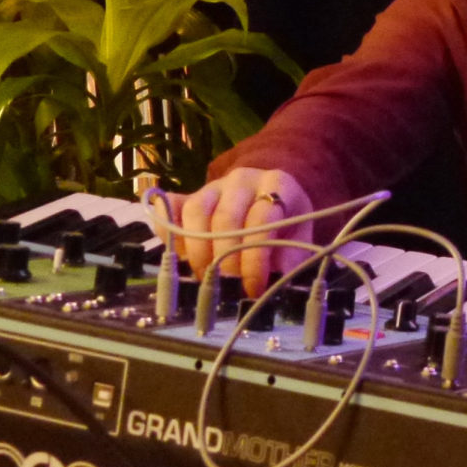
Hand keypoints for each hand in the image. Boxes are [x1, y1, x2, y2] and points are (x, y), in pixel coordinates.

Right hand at [171, 167, 313, 296]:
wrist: (270, 198)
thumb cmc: (285, 223)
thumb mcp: (298, 237)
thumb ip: (291, 256)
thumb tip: (279, 280)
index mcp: (277, 184)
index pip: (262, 219)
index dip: (255, 257)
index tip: (253, 287)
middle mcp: (243, 179)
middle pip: (226, 218)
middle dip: (224, 258)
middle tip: (227, 284)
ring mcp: (214, 185)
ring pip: (196, 212)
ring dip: (198, 251)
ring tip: (205, 276)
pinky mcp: (190, 194)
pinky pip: (171, 207)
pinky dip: (167, 229)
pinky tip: (173, 252)